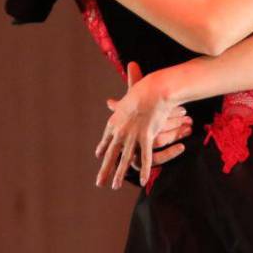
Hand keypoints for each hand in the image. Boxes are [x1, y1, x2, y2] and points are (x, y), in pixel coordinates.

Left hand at [94, 62, 189, 188]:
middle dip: (105, 170)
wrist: (154, 90)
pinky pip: (145, 158)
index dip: (103, 148)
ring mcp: (132, 135)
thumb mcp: (134, 89)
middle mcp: (120, 130)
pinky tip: (143, 181)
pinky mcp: (145, 138)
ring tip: (115, 187)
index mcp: (116, 120)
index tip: (99, 156)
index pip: (107, 138)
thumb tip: (131, 64)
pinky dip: (145, 169)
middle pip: (111, 154)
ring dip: (119, 175)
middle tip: (99, 182)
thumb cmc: (146, 88)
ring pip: (124, 160)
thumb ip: (132, 82)